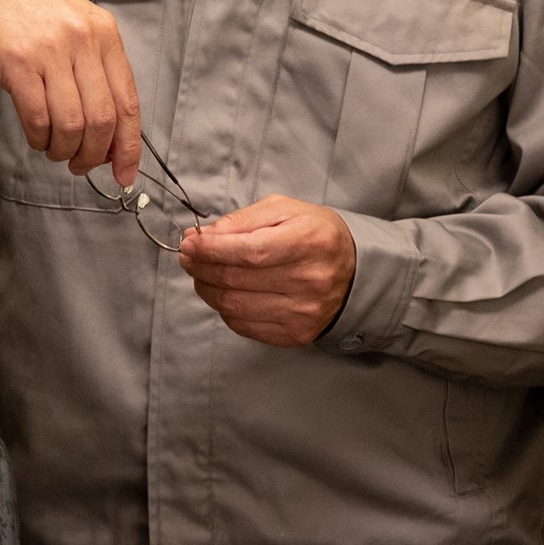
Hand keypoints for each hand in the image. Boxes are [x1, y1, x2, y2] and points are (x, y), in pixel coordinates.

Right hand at [0, 0, 140, 183]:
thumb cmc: (46, 20)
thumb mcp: (86, 37)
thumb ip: (102, 82)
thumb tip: (115, 142)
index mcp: (107, 38)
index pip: (128, 103)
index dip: (128, 146)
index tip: (125, 172)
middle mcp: (83, 43)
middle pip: (101, 119)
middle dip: (94, 154)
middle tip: (83, 164)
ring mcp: (51, 53)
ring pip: (71, 123)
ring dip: (65, 149)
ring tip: (57, 150)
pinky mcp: (18, 64)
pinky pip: (37, 118)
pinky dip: (40, 139)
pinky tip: (39, 138)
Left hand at [178, 195, 356, 347]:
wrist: (354, 272)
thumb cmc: (315, 235)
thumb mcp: (285, 210)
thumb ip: (242, 220)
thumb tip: (202, 236)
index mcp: (310, 241)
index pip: (249, 251)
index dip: (211, 249)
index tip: (189, 243)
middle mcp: (310, 280)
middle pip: (236, 279)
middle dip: (201, 267)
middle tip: (189, 256)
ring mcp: (303, 312)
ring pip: (233, 306)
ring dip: (207, 289)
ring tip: (203, 274)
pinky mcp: (295, 334)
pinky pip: (243, 325)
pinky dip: (224, 308)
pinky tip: (226, 292)